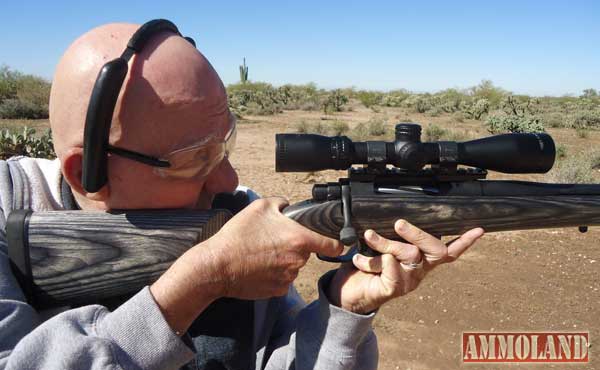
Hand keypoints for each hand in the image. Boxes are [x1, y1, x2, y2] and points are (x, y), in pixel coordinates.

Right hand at [151, 197, 342, 333]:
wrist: (217, 266)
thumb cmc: (238, 236)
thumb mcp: (260, 206)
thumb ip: (283, 203)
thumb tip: (291, 208)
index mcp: (300, 239)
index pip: (333, 245)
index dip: (336, 242)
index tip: (335, 241)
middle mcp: (298, 261)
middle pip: (306, 252)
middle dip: (295, 246)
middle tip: (273, 240)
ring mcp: (289, 278)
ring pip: (293, 265)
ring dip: (283, 260)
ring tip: (261, 253)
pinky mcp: (278, 291)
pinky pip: (282, 279)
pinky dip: (274, 273)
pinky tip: (258, 266)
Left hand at [328, 220, 483, 313]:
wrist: (348, 292)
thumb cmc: (367, 265)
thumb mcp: (382, 245)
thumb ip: (393, 234)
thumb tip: (396, 213)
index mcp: (421, 259)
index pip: (448, 251)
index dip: (465, 241)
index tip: (480, 229)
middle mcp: (419, 270)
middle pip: (434, 249)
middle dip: (418, 233)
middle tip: (399, 222)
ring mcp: (408, 281)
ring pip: (408, 254)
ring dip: (385, 242)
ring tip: (368, 235)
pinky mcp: (392, 290)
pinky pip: (391, 271)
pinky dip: (374, 260)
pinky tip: (359, 259)